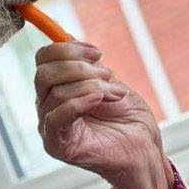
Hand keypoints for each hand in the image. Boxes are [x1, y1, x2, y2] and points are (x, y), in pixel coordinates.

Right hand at [35, 41, 173, 188]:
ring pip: (56, 92)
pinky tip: (100, 100)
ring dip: (92, 86)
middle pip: (44, 72)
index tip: (98, 52)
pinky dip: (80, 102)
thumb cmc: (129, 120)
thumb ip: (86, 64)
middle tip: (108, 75)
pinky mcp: (57, 145)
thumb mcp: (109, 82)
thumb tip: (66, 36)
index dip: (68, 48)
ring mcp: (49, 127)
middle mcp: (47, 106)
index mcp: (56, 88)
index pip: (44, 59)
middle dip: (79, 67)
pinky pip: (58, 116)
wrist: (144, 151)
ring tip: (115, 94)